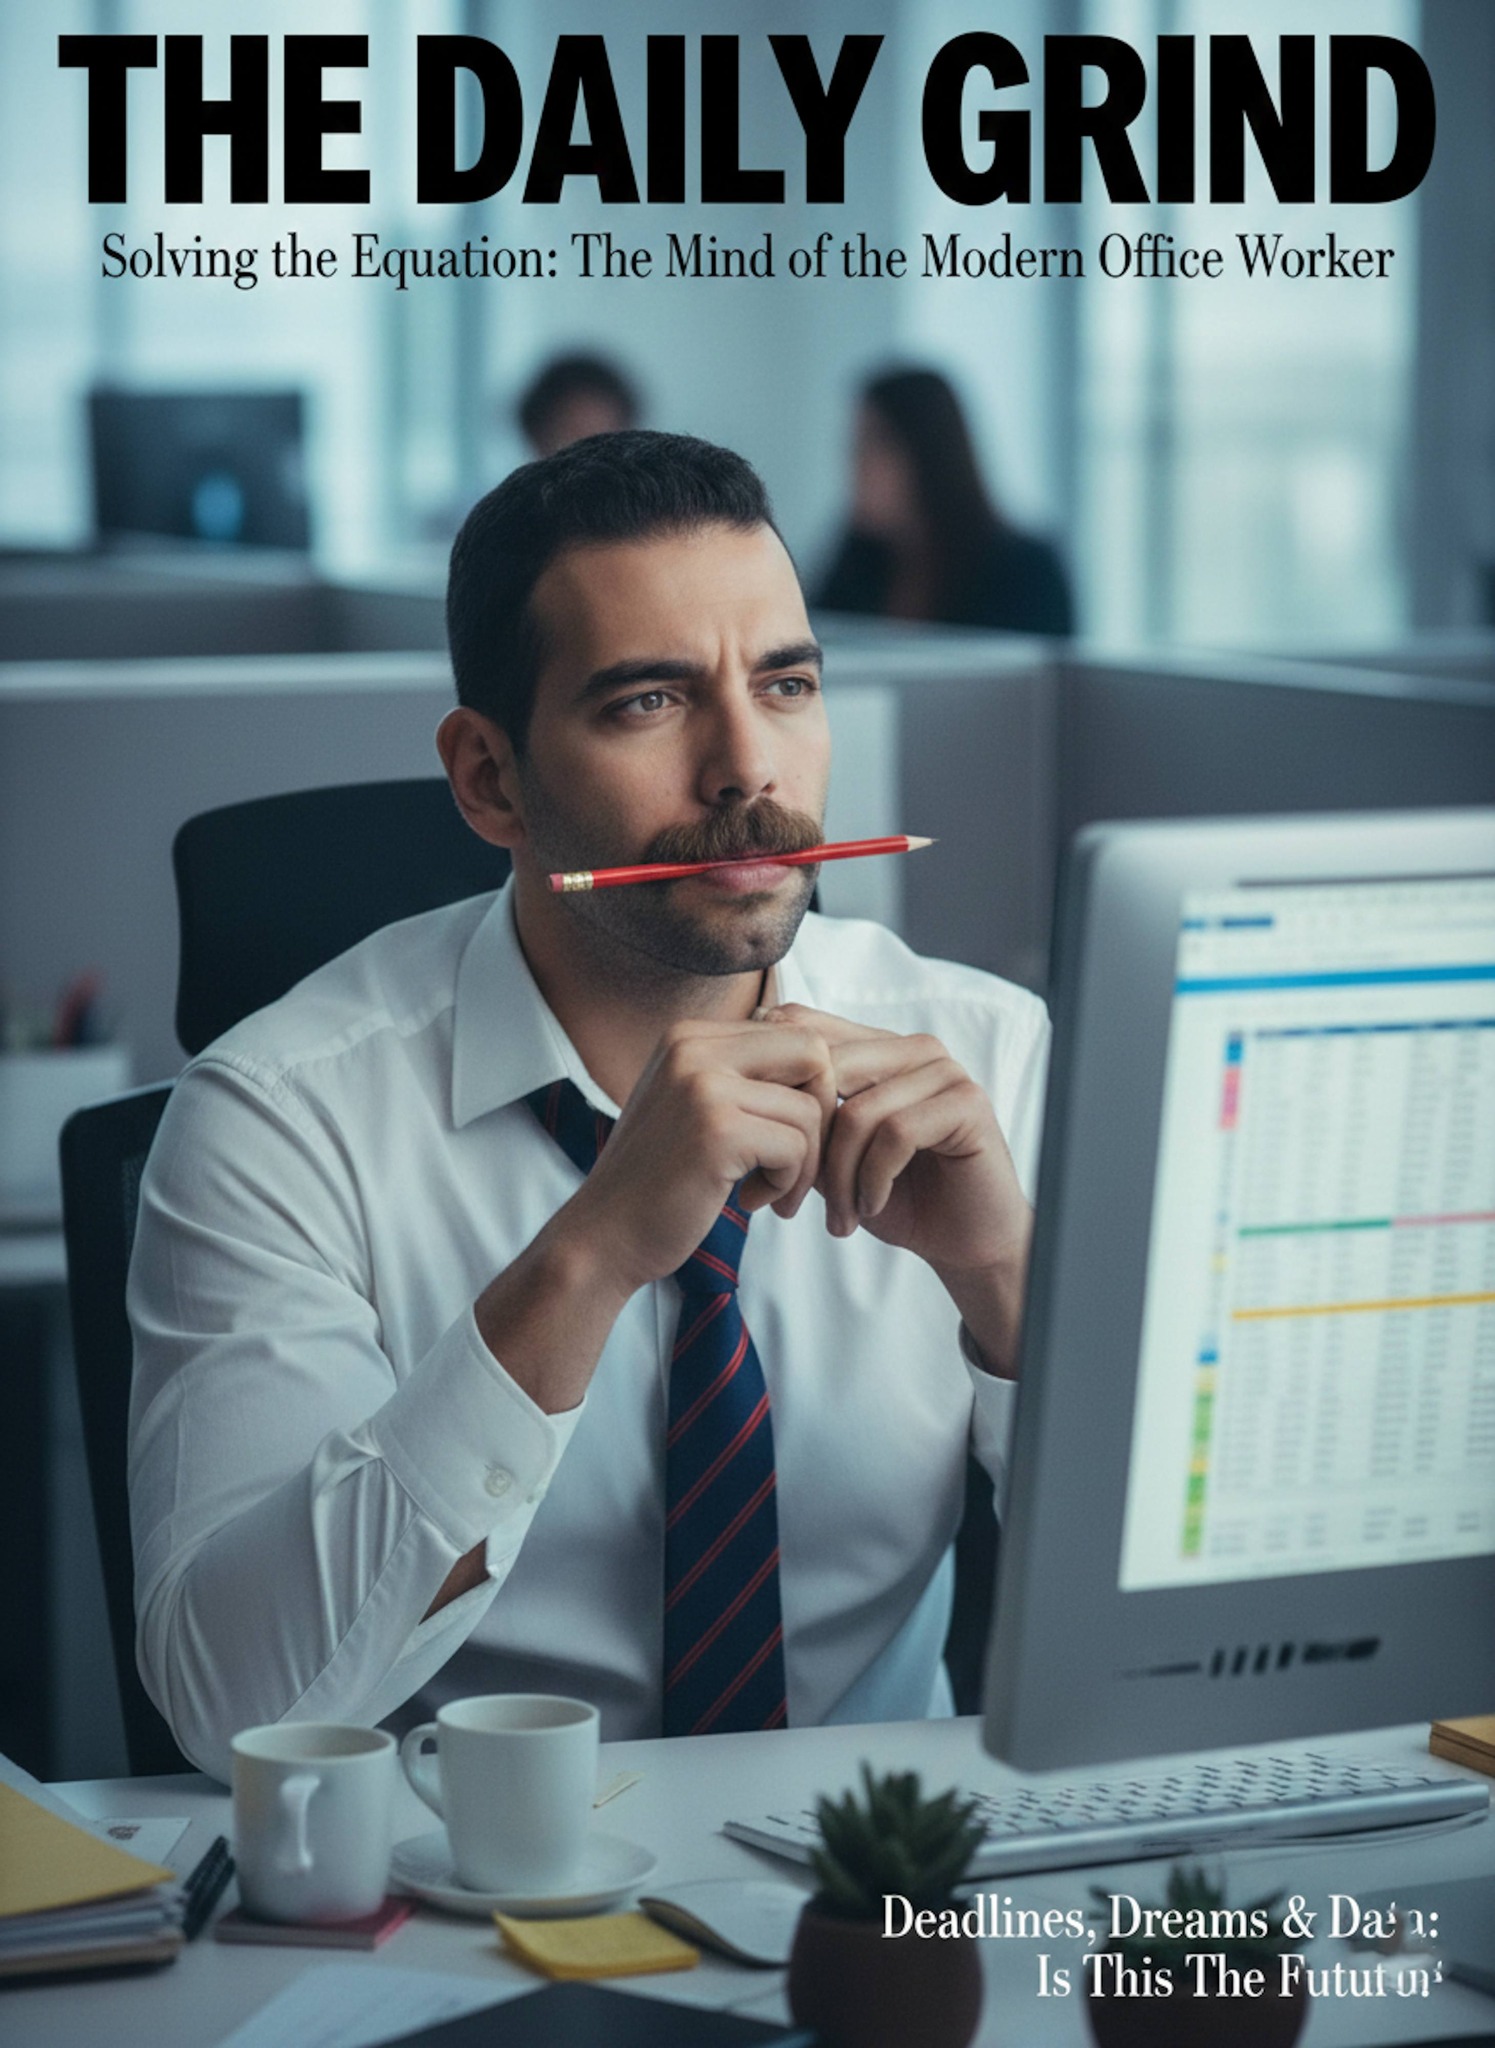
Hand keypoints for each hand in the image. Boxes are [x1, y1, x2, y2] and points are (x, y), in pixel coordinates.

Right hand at [561, 1018, 837, 1295]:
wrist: (603, 1237)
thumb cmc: (659, 1179)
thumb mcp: (693, 1106)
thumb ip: (742, 1075)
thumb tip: (822, 1058)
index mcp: (689, 1035)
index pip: (792, 1032)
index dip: (809, 1087)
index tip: (788, 1133)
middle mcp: (694, 1047)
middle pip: (813, 1051)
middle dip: (823, 1111)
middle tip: (800, 1160)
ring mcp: (703, 1086)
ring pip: (810, 1109)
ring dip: (804, 1163)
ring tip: (771, 1191)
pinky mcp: (716, 1131)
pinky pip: (796, 1147)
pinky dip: (786, 1183)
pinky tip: (751, 1200)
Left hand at [761, 1003, 1032, 1372]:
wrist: (964, 1242)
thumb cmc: (896, 1196)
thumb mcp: (831, 1158)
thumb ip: (798, 1124)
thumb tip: (738, 1102)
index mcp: (877, 1046)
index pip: (805, 1028)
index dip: (772, 1082)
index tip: (756, 1147)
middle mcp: (912, 1048)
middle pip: (826, 1069)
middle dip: (803, 1143)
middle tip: (786, 1195)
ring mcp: (944, 1072)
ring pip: (859, 1110)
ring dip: (840, 1176)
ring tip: (839, 1217)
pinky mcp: (968, 1104)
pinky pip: (896, 1133)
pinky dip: (873, 1179)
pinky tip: (870, 1208)